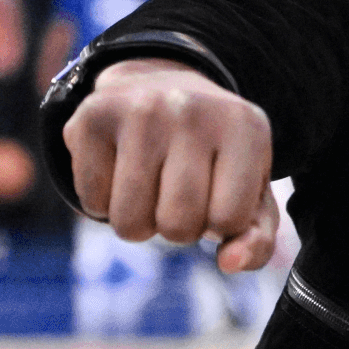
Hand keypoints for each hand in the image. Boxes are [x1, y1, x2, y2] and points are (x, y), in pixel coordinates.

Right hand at [62, 58, 278, 272]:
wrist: (159, 85)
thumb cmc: (213, 154)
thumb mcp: (250, 189)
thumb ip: (256, 238)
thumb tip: (230, 263)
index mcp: (245, 127)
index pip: (229, 220)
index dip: (218, 224)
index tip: (216, 195)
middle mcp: (193, 111)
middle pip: (178, 225)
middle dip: (176, 228)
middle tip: (177, 193)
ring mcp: (140, 110)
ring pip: (130, 223)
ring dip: (138, 221)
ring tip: (150, 185)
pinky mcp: (93, 116)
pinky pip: (92, 203)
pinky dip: (103, 201)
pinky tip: (119, 168)